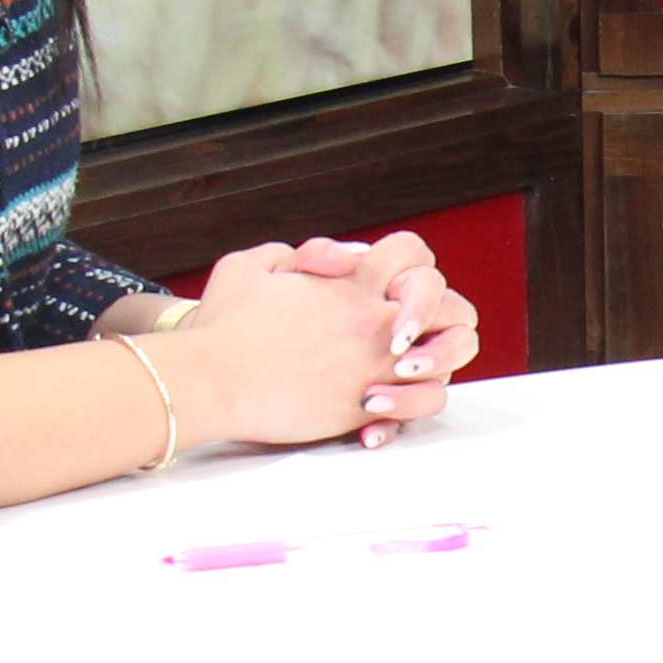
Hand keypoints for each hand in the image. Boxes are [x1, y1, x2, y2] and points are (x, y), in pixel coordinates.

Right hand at [175, 235, 475, 449]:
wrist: (210, 379)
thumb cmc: (223, 325)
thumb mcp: (249, 267)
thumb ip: (296, 255)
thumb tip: (336, 257)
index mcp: (353, 282)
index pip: (414, 253)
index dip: (410, 266)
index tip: (391, 285)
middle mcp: (374, 321)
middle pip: (452, 308)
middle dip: (441, 318)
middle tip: (413, 334)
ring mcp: (375, 365)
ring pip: (446, 365)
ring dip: (435, 367)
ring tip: (401, 372)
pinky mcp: (363, 406)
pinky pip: (416, 407)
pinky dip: (408, 408)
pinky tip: (378, 408)